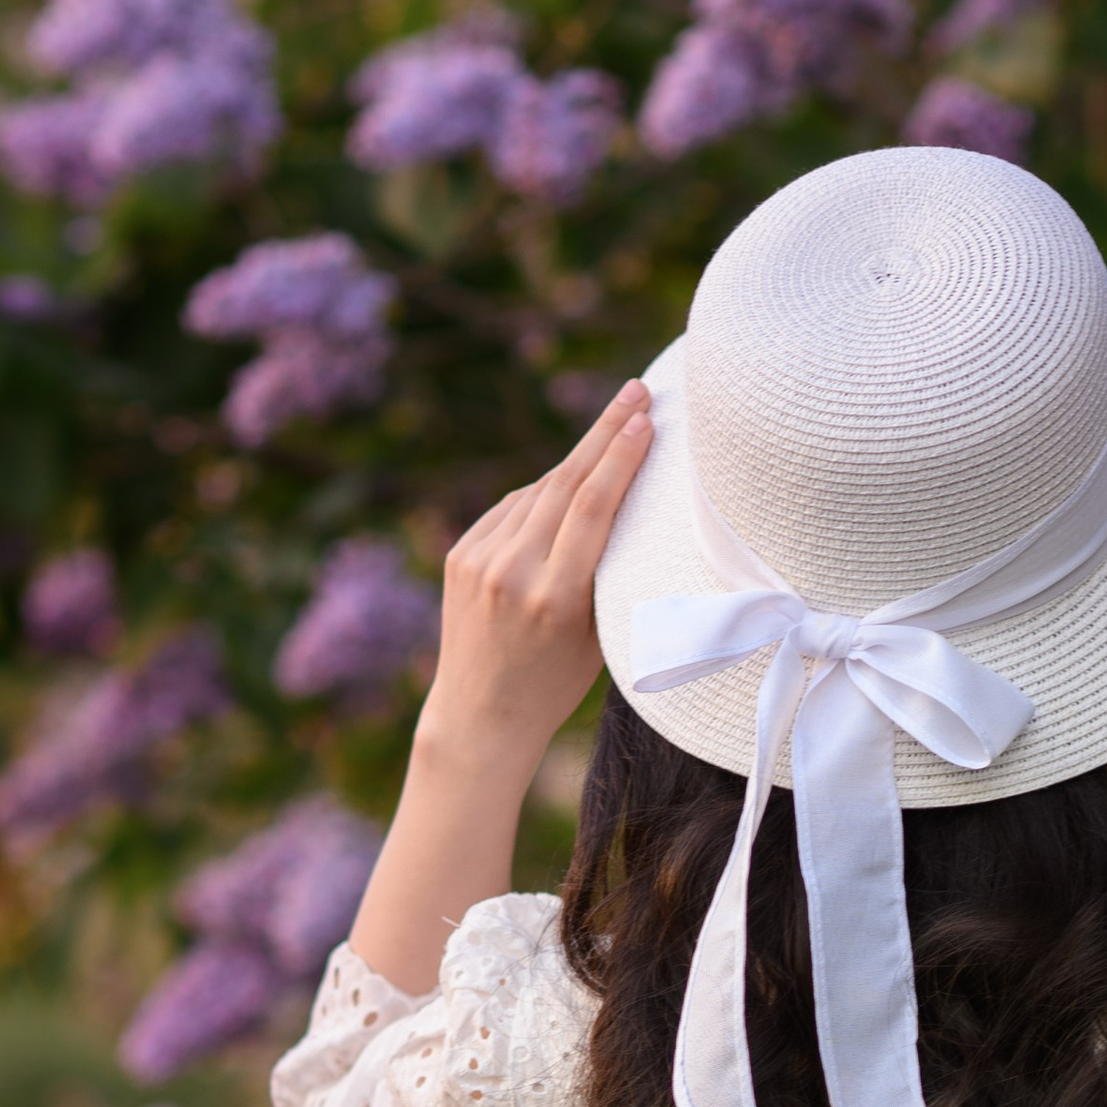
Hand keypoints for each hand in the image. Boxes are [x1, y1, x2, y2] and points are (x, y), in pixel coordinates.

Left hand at [420, 380, 651, 774]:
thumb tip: (616, 495)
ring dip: (578, 461)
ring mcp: (479, 560)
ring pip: (539, 490)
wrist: (479, 716)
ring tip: (615, 428)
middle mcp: (512, 572)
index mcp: (556, 598)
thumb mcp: (597, 634)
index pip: (593, 507)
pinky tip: (566, 488)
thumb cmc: (555, 683)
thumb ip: (602, 569)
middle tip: (638, 391)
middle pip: (566, 483)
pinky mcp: (459, 554)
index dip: (622, 456)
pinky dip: (542, 495)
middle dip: (605, 432)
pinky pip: (512, 508)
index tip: (647, 418)